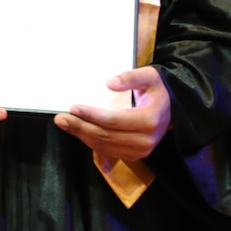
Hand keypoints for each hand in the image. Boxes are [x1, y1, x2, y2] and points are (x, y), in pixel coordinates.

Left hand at [54, 66, 171, 161]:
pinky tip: (79, 132)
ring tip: (65, 124)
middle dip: (81, 127)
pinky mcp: (134, 155)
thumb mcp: (149, 76)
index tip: (73, 107)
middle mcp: (146, 139)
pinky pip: (108, 151)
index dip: (92, 115)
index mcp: (149, 119)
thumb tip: (109, 83)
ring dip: (82, 135)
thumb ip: (130, 77)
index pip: (115, 120)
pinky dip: (91, 142)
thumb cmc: (156, 90)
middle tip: (60, 119)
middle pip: (107, 136)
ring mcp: (141, 150)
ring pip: (105, 146)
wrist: (170, 109)